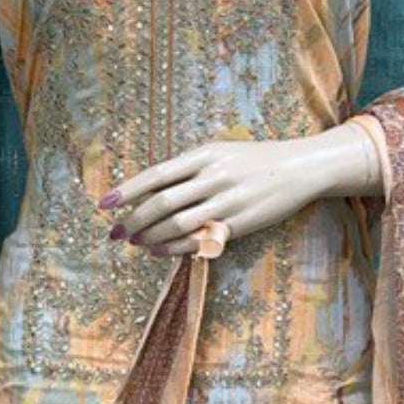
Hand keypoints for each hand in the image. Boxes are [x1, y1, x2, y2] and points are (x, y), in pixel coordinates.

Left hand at [102, 125, 376, 255]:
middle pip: (162, 203)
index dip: (128, 191)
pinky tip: (160, 250)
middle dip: (133, 220)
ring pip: (178, 225)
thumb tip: (150, 191)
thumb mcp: (220, 152)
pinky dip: (175, 248)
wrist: (299, 169)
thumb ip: (188, 169)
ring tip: (134, 242)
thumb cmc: (254, 160)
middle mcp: (214, 177)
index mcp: (205, 154)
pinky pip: (199, 240)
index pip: (157, 174)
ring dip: (150, 236)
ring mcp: (227, 202)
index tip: (105, 204)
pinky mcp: (239, 224)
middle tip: (115, 232)